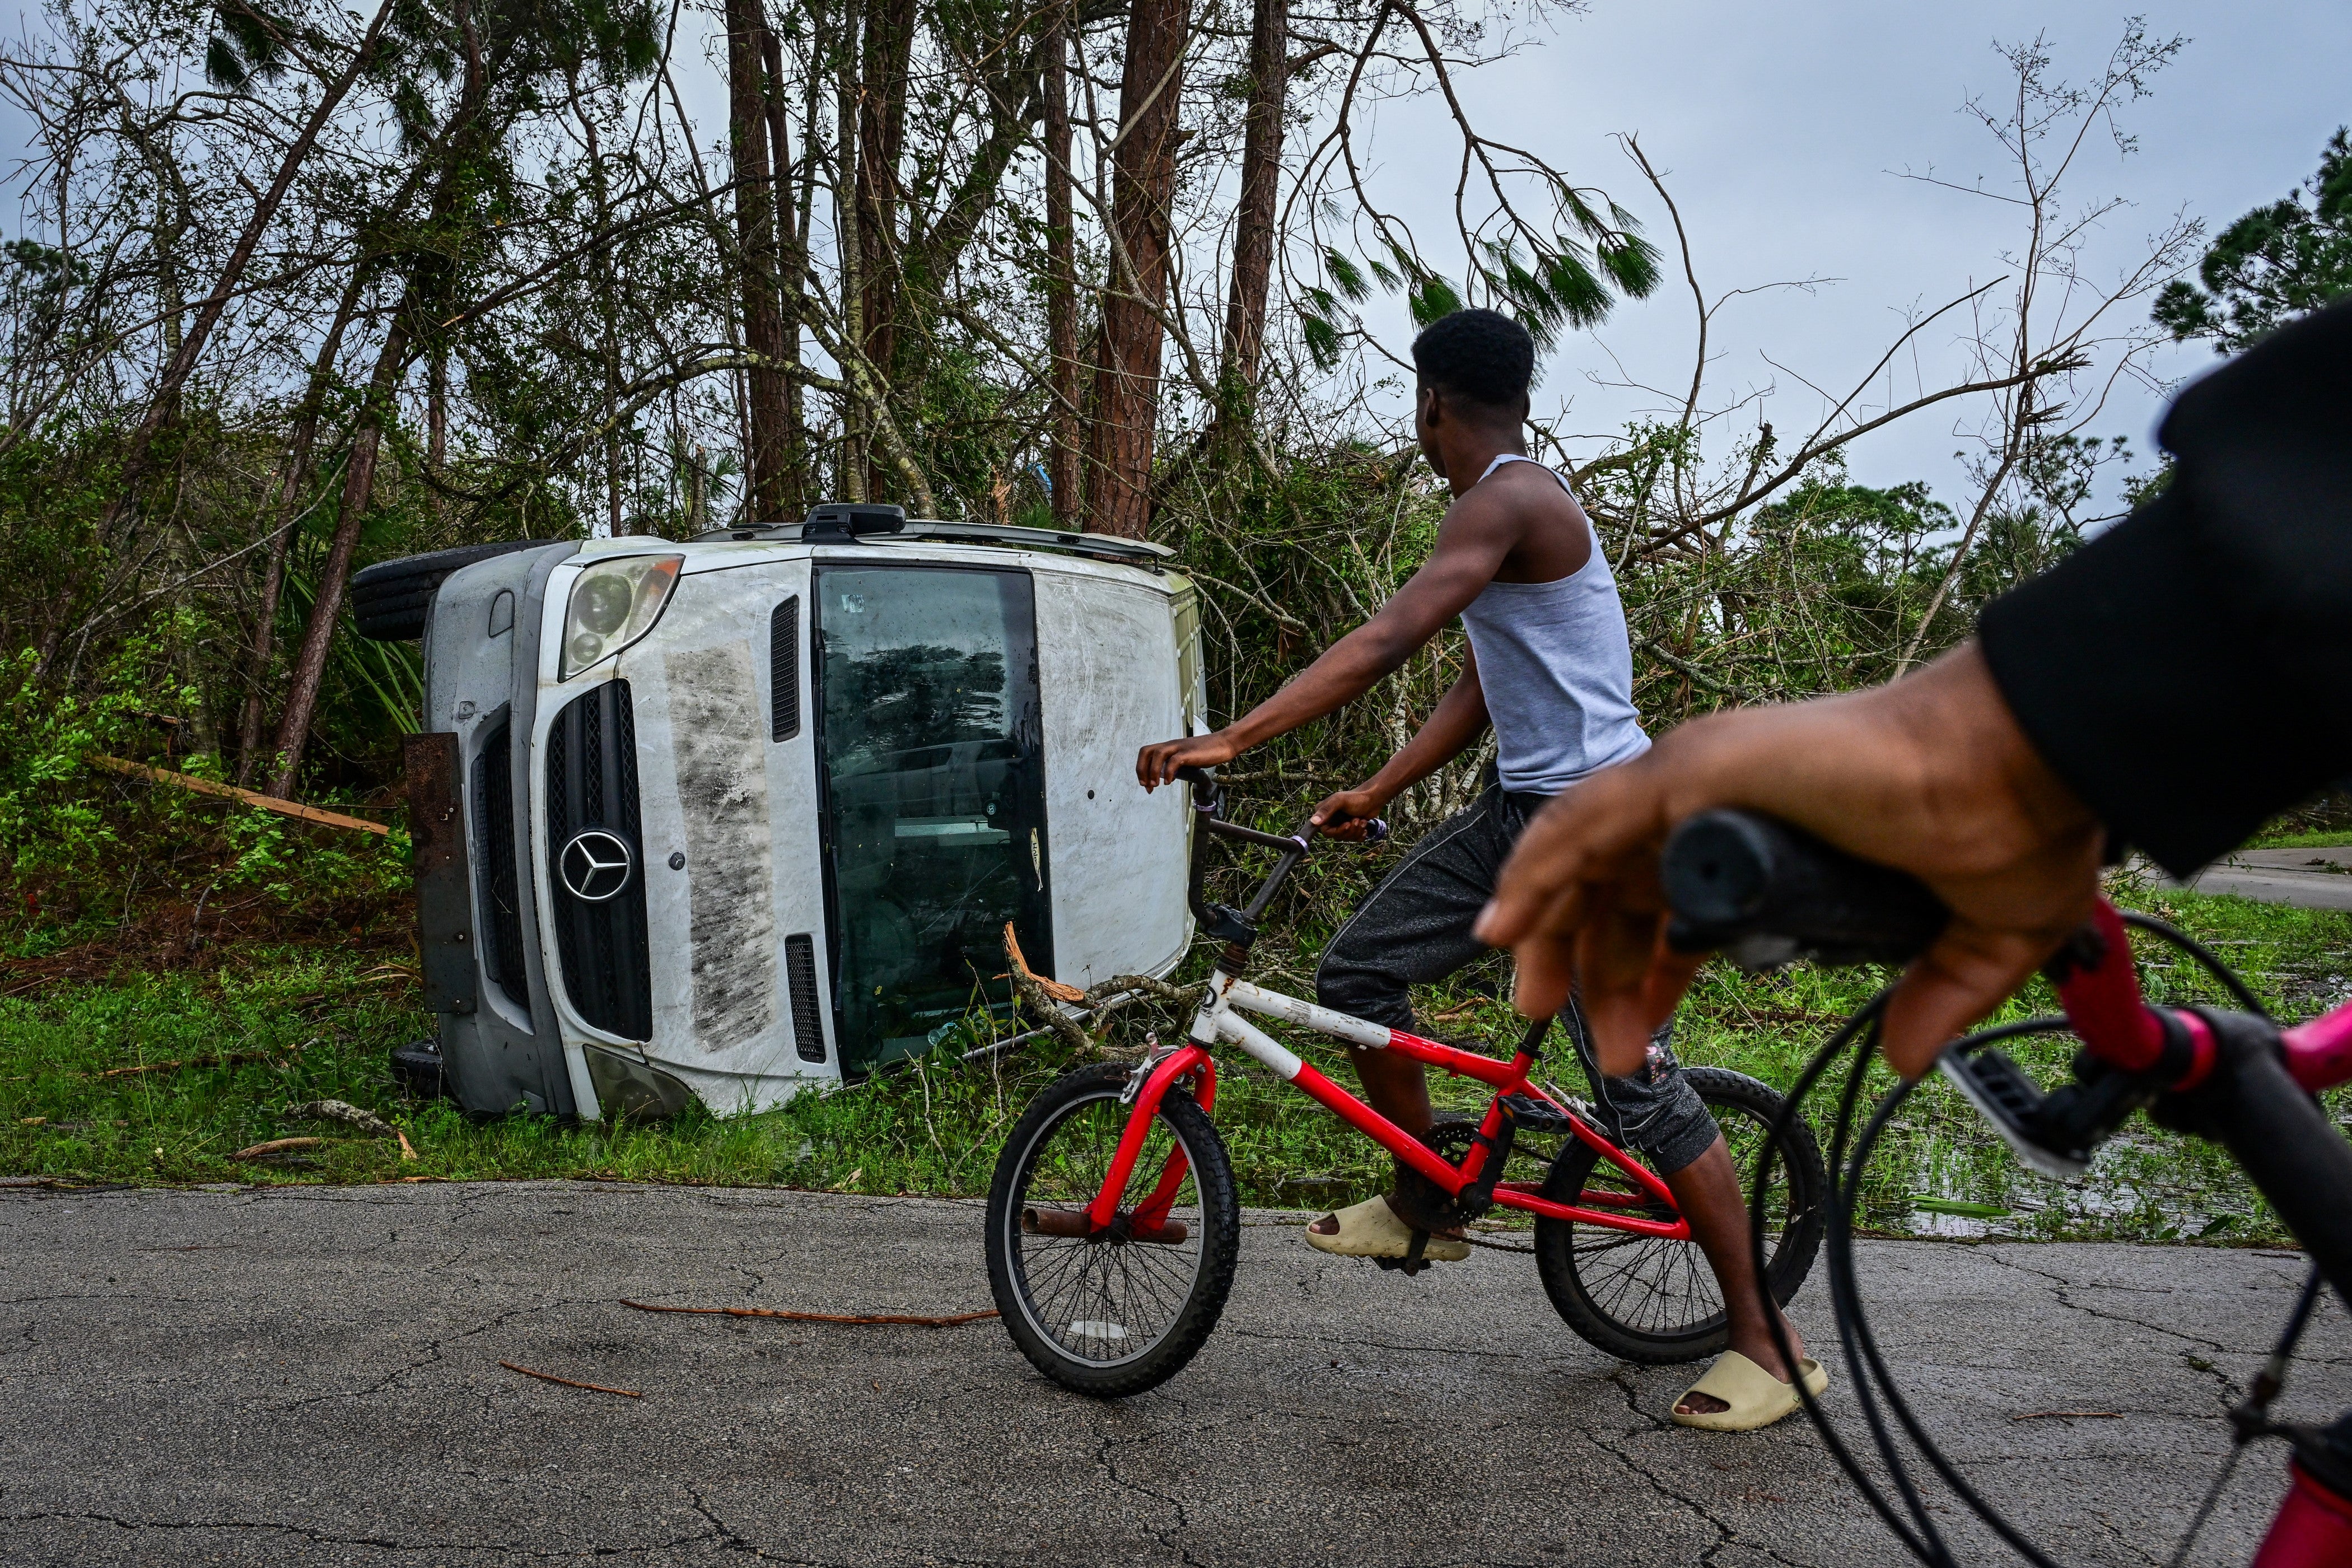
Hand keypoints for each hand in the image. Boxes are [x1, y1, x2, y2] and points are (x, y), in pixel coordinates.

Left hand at [1136, 732, 1238, 789]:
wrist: (1224, 743)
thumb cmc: (1207, 752)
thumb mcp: (1186, 758)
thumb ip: (1175, 764)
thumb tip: (1166, 776)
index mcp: (1169, 746)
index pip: (1146, 753)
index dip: (1141, 768)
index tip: (1145, 784)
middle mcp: (1171, 744)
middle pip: (1146, 751)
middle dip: (1141, 770)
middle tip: (1146, 786)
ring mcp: (1180, 747)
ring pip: (1157, 754)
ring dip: (1153, 771)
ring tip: (1155, 785)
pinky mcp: (1189, 752)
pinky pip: (1174, 760)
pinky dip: (1169, 772)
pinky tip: (1169, 782)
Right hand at [1309, 786, 1388, 839]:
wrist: (1373, 798)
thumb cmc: (1356, 798)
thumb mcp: (1340, 801)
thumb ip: (1326, 810)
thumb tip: (1313, 822)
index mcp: (1324, 813)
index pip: (1325, 831)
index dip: (1337, 831)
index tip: (1347, 825)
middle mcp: (1330, 820)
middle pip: (1337, 836)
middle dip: (1349, 830)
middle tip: (1357, 820)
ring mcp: (1340, 824)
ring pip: (1346, 838)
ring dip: (1356, 831)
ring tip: (1361, 820)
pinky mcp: (1350, 829)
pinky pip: (1353, 839)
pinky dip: (1360, 834)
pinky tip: (1364, 825)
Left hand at [1472, 643, 2106, 1079]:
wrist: (2024, 767)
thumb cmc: (2010, 826)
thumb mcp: (1976, 940)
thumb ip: (1936, 999)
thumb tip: (1905, 1059)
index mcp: (1770, 831)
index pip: (1675, 900)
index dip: (1647, 970)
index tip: (1638, 1038)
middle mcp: (1724, 796)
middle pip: (1615, 882)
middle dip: (1583, 961)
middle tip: (1565, 1031)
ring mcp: (1704, 775)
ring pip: (1587, 852)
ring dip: (1544, 922)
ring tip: (1524, 997)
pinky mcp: (1699, 768)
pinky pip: (1588, 821)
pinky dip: (1538, 867)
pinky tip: (1507, 920)